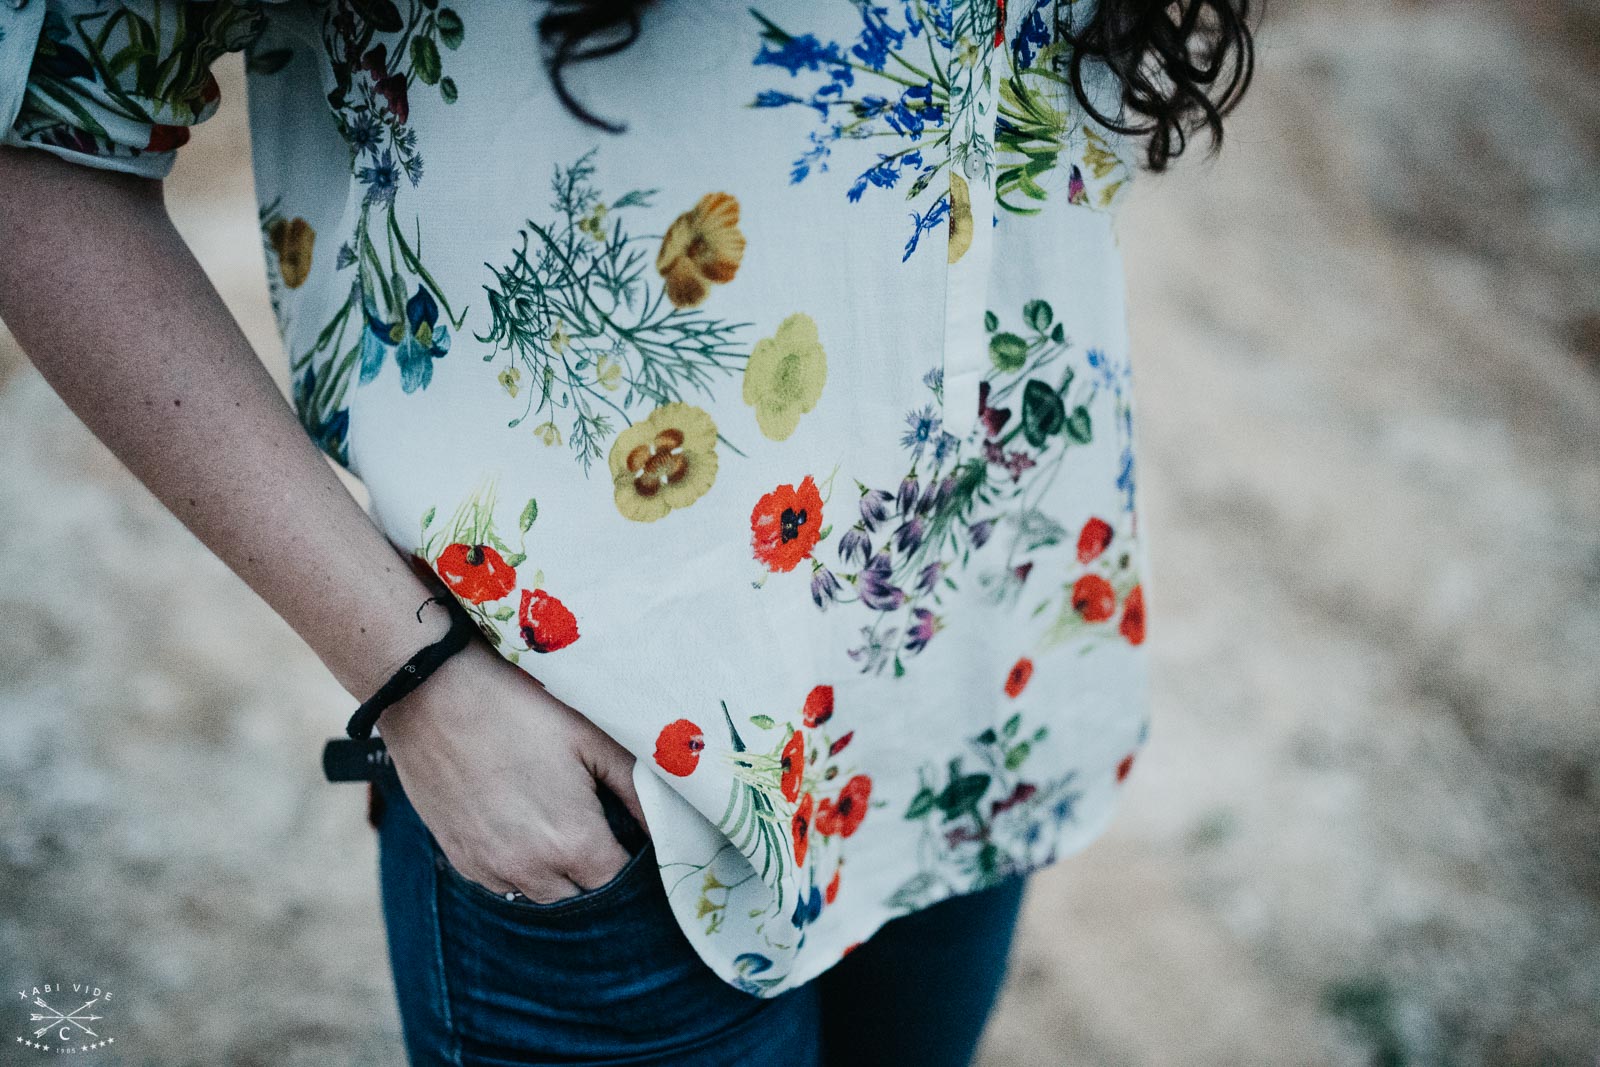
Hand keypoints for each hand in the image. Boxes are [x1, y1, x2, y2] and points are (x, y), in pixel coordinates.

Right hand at [376, 635, 649, 903]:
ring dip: (559, 876)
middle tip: (603, 831)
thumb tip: (672, 825)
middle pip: (583, 898)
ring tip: (562, 828)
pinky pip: (502, 885)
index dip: (634, 863)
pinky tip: (524, 829)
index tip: (635, 837)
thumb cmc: (521, 707)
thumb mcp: (592, 738)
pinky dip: (521, 869)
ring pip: (541, 896)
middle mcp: (531, 869)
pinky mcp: (459, 859)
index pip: (621, 883)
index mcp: (574, 842)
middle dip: (598, 873)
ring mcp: (489, 868)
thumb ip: (637, 789)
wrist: (432, 692)